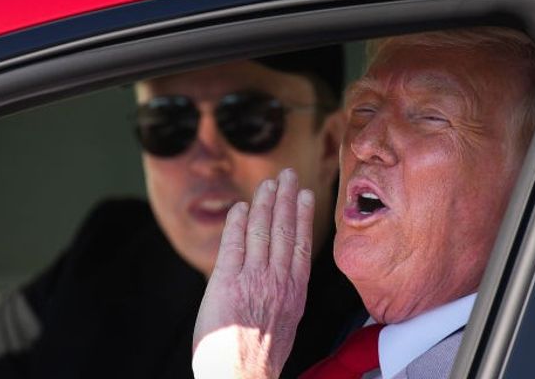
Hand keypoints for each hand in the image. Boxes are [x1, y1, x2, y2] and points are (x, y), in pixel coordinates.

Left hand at [192, 168, 314, 378]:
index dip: (303, 216)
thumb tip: (279, 284)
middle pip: (284, 230)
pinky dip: (238, 222)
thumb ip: (283, 298)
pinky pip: (234, 244)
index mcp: (295, 293)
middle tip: (289, 175)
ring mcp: (254, 279)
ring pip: (262, 230)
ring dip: (264, 202)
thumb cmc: (258, 360)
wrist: (241, 377)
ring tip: (268, 183)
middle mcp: (278, 281)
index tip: (306, 196)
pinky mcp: (228, 282)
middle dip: (287, 198)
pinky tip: (241, 207)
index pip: (300, 244)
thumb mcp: (284, 325)